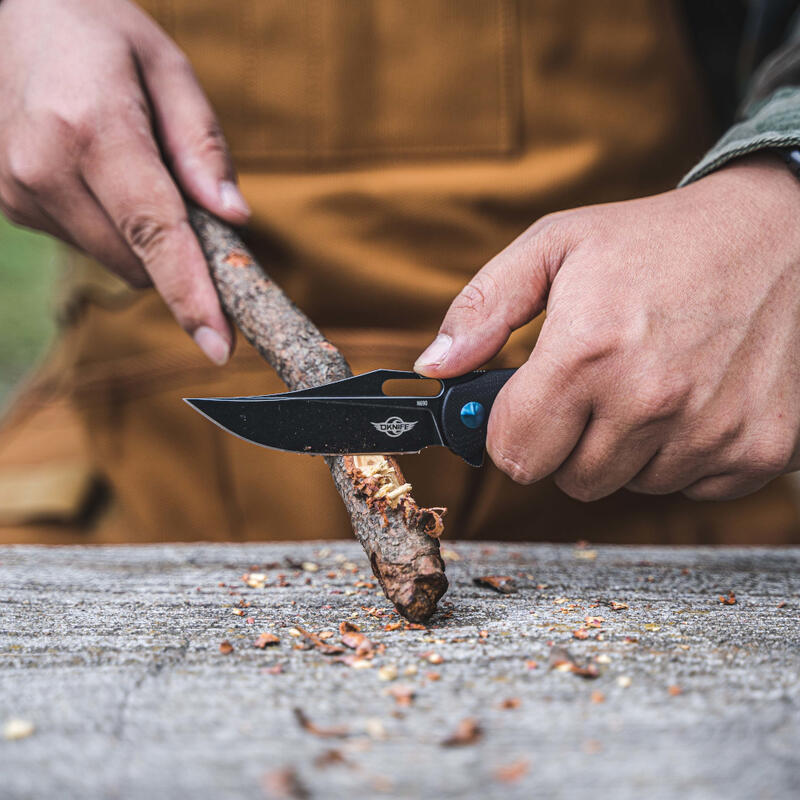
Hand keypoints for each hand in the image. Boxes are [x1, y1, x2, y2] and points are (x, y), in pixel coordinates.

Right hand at [0, 0, 249, 363]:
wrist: (11, 9)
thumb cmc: (101, 32)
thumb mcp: (168, 70)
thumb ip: (203, 149)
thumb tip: (235, 219)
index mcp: (91, 129)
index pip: (154, 232)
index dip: (191, 294)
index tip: (218, 346)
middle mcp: (43, 168)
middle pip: (138, 261)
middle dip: (179, 256)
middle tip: (196, 206)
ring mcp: (15, 190)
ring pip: (114, 260)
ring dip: (142, 238)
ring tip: (133, 166)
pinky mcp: (7, 202)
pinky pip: (86, 243)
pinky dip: (111, 226)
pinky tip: (99, 172)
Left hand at [416, 155, 799, 500]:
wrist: (780, 233)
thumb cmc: (659, 240)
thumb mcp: (557, 246)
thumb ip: (484, 308)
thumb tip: (436, 367)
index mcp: (588, 351)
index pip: (514, 453)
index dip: (509, 432)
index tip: (524, 408)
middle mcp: (650, 400)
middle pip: (571, 482)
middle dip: (567, 443)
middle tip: (591, 389)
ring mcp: (710, 430)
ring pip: (629, 486)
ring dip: (626, 449)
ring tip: (647, 384)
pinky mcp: (759, 449)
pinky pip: (689, 486)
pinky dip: (680, 455)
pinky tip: (693, 400)